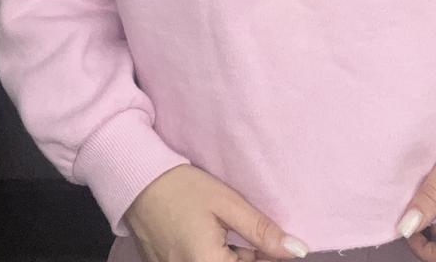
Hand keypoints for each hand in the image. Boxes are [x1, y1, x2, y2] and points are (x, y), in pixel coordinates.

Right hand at [125, 163, 309, 261]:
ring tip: (236, 231)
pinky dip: (219, 257)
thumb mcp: (228, 204)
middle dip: (253, 258)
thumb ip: (262, 232)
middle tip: (262, 237)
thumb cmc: (183, 188)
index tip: (275, 245)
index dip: (268, 258)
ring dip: (237, 258)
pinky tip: (221, 238)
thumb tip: (297, 251)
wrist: (138, 182)